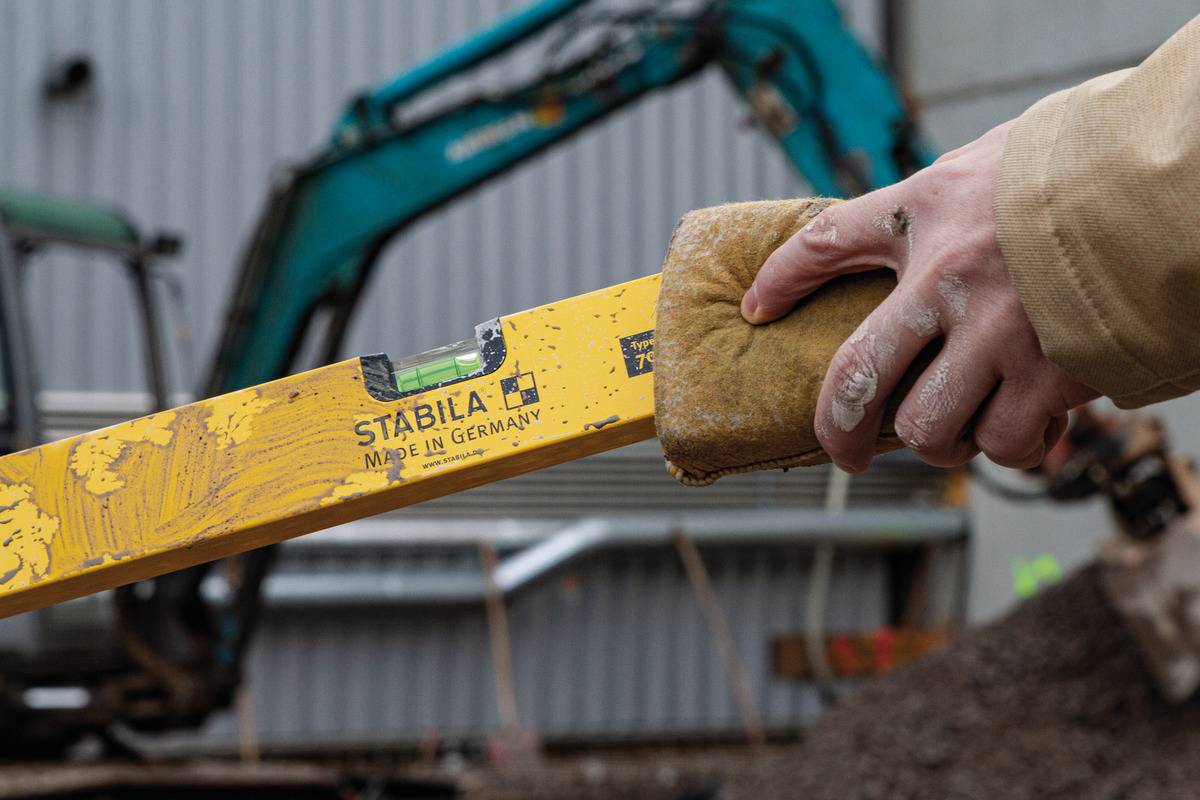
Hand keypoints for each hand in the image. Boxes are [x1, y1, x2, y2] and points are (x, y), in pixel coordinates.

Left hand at [740, 121, 1097, 471]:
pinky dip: (1009, 448)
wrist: (1168, 186)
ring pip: (930, 428)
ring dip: (936, 442)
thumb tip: (897, 239)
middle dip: (837, 432)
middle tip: (843, 454)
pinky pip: (1007, 443)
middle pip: (855, 380)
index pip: (824, 242)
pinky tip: (1021, 431)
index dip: (779, 279)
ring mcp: (999, 332)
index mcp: (926, 212)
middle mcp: (948, 278)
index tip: (757, 308)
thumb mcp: (984, 168)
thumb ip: (936, 207)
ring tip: (951, 431)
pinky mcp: (1054, 373)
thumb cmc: (1075, 172)